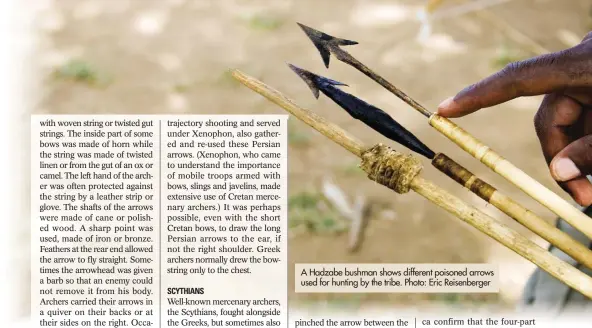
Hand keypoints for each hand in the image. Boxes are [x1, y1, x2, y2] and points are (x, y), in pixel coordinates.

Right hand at [437, 32, 591, 205]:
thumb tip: (559, 173)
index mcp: (586, 64)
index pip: (518, 80)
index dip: (478, 96)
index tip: (444, 111)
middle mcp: (586, 66)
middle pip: (552, 115)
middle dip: (564, 160)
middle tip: (585, 200)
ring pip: (574, 122)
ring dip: (583, 158)